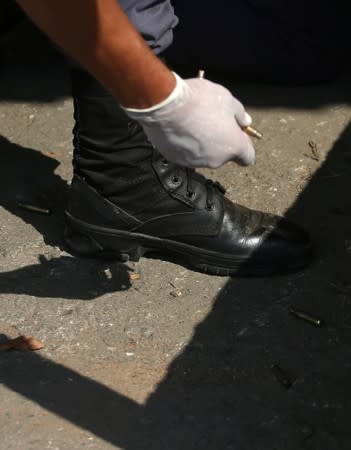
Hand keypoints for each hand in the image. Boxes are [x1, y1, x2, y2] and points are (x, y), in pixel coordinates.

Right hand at [124, 73, 254, 167]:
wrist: (166, 105)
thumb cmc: (199, 100)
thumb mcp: (227, 99)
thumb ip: (240, 114)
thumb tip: (245, 122)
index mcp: (233, 146)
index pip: (247, 158)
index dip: (244, 146)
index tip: (237, 135)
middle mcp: (216, 160)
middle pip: (223, 155)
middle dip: (220, 142)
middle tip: (212, 122)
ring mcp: (195, 162)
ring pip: (203, 155)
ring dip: (202, 143)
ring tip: (192, 123)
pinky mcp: (176, 160)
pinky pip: (185, 153)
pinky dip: (184, 144)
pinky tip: (179, 128)